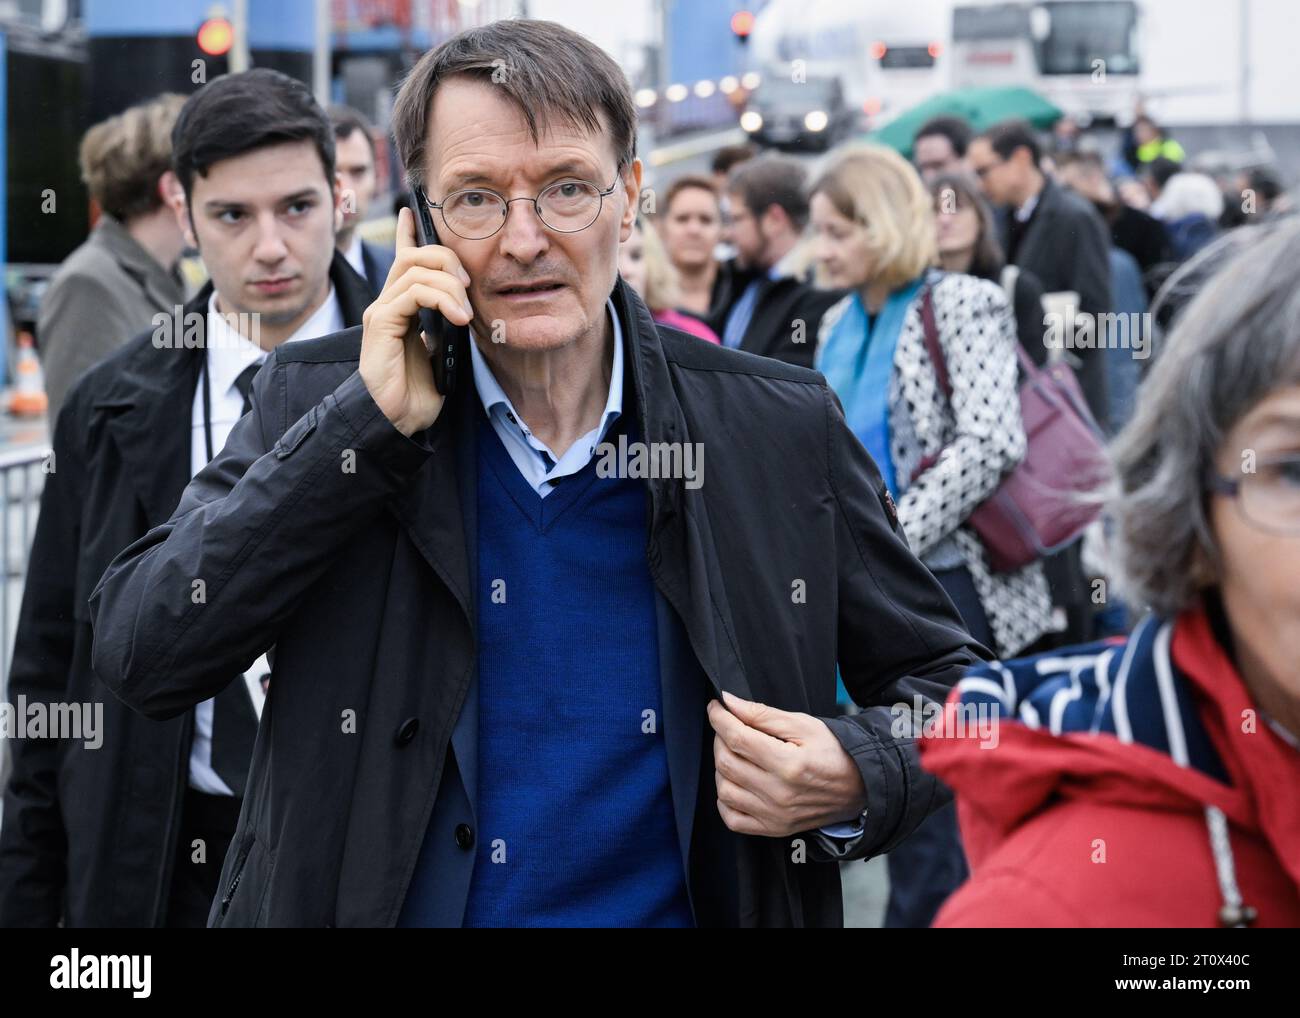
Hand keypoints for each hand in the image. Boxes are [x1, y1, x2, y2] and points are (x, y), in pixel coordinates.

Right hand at [358, 206, 473, 435]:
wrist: (398, 420)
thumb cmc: (420, 390)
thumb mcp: (444, 348)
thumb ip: (446, 322)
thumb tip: (465, 304)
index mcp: (402, 306)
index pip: (402, 259)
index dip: (407, 233)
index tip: (411, 211)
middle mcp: (387, 303)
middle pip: (414, 255)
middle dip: (447, 260)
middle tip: (469, 287)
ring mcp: (382, 312)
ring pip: (415, 269)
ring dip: (449, 284)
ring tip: (465, 312)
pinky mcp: (380, 324)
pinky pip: (412, 292)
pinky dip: (440, 298)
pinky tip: (456, 318)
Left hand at [707, 690, 866, 837]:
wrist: (859, 787)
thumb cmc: (833, 752)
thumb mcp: (803, 724)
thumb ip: (763, 714)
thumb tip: (729, 702)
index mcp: (789, 764)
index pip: (737, 738)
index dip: (719, 718)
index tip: (716, 707)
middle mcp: (779, 794)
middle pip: (726, 762)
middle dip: (719, 738)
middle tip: (728, 726)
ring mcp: (775, 816)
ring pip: (724, 790)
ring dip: (721, 767)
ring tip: (735, 753)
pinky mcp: (773, 829)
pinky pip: (731, 818)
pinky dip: (725, 799)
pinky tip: (736, 782)